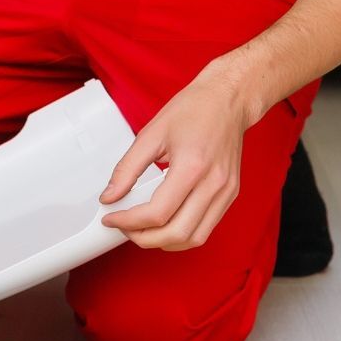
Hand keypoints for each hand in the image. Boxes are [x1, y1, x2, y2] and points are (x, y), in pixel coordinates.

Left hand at [99, 66, 257, 250]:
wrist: (228, 99)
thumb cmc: (194, 109)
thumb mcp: (151, 133)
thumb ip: (127, 168)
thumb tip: (110, 196)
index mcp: (192, 166)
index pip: (157, 213)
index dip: (129, 222)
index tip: (112, 218)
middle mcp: (213, 184)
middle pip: (177, 233)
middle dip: (144, 238)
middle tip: (125, 228)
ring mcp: (225, 192)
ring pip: (194, 238)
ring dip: (165, 241)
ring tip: (143, 229)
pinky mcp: (230, 194)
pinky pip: (206, 228)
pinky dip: (183, 234)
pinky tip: (166, 222)